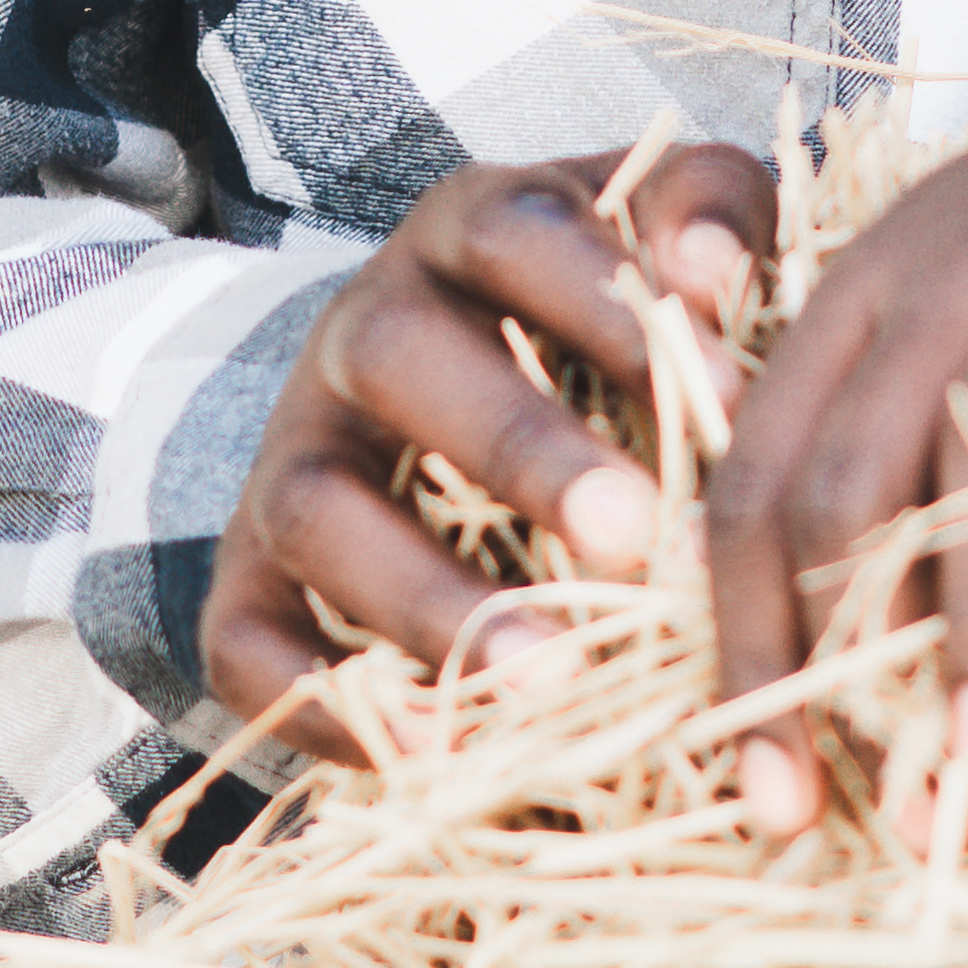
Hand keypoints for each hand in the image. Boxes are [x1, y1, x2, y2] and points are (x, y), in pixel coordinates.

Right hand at [196, 144, 777, 758]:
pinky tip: (433, 753)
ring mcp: (294, 454)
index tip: (725, 391)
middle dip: (516, 449)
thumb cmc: (608, 325)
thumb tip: (713, 270)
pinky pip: (242, 635)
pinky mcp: (250, 572)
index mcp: (463, 235)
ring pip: (315, 509)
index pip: (511, 233)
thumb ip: (709, 213)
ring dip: (426, 598)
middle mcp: (358, 331)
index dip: (605, 302)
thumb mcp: (663, 238)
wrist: (454, 401)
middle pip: (396, 357)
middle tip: (636, 538)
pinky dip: (316, 700)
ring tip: (554, 678)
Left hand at [698, 0, 967, 840]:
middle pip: (856, 472)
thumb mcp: (950, 328)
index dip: (748, 649)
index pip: (756, 484)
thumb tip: (846, 710)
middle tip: (901, 814)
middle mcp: (946, 272)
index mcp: (856, 299)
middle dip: (859, 661)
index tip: (767, 804)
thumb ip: (892, 471)